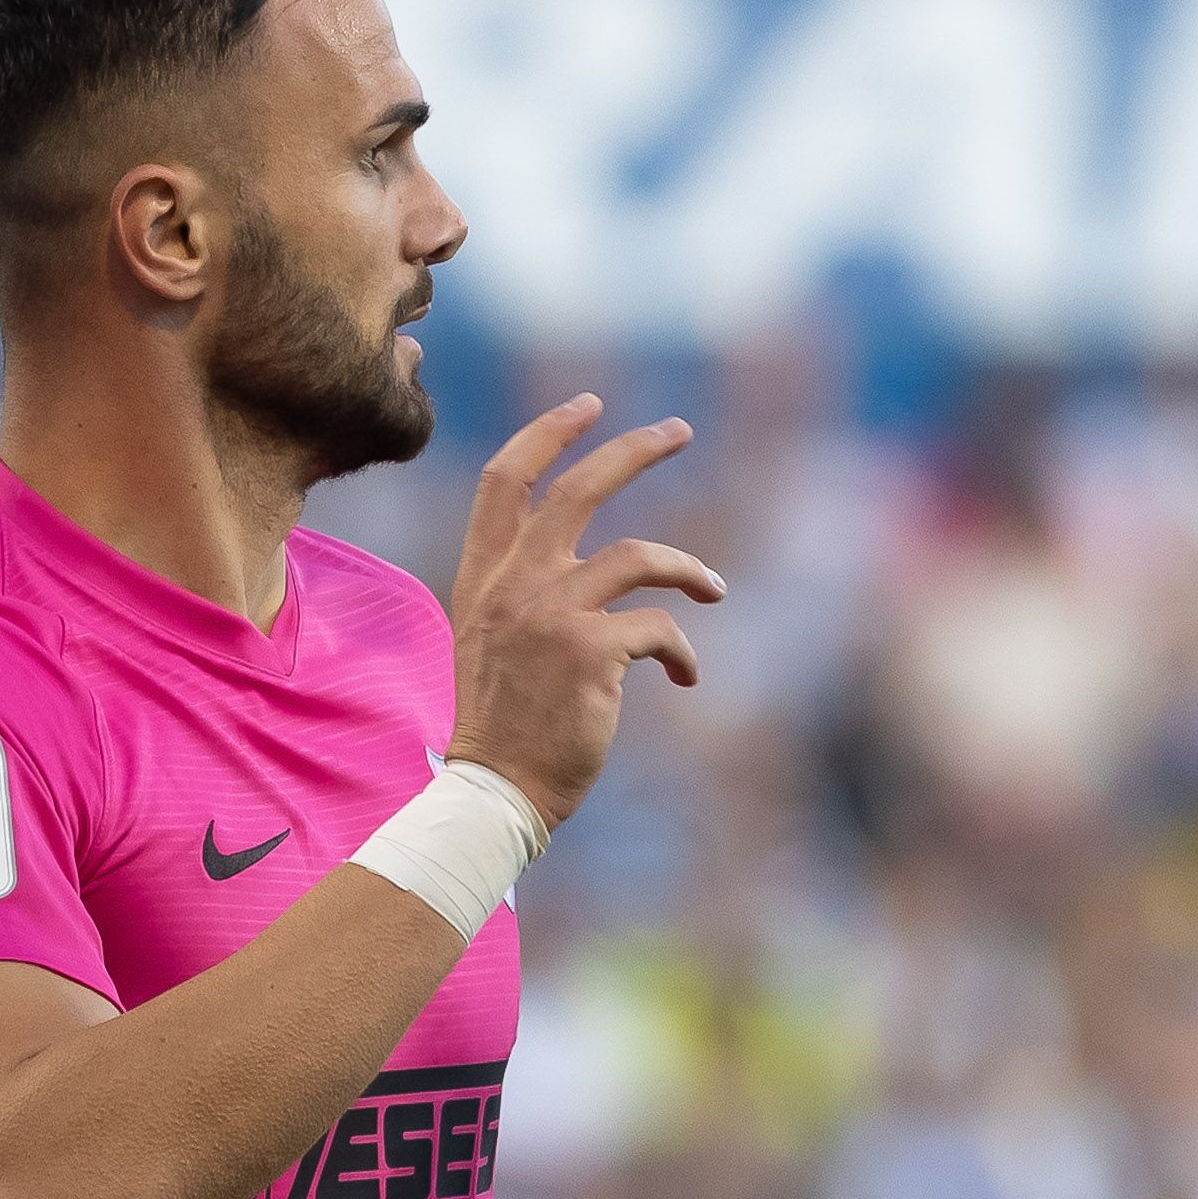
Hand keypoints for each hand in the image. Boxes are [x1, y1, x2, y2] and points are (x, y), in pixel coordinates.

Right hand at [444, 394, 724, 829]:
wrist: (494, 792)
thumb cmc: (502, 727)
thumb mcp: (491, 642)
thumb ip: (523, 595)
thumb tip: (588, 573)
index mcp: (483, 576)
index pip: (508, 481)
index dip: (549, 434)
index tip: (589, 407)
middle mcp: (515, 584)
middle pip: (579, 489)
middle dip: (634, 450)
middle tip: (678, 430)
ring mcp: (552, 613)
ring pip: (638, 555)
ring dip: (687, 568)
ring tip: (714, 588)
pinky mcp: (592, 652)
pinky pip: (660, 630)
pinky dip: (683, 651)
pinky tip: (686, 677)